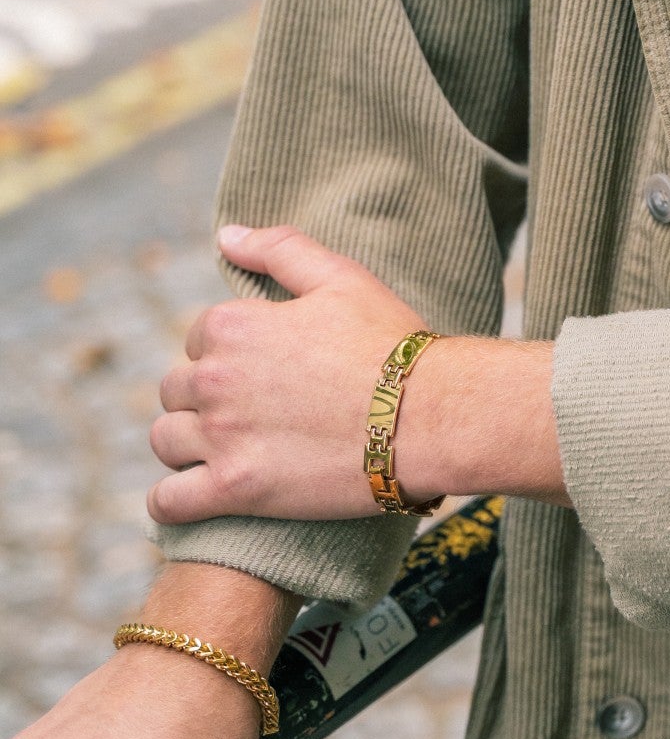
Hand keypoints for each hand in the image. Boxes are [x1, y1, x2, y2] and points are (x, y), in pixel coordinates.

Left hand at [148, 225, 569, 523]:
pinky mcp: (235, 489)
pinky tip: (192, 498)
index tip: (263, 372)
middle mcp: (214, 379)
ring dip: (187, 446)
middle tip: (250, 414)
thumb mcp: (342, 278)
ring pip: (167, 441)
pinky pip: (169, 502)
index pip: (198, 339)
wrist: (431, 416)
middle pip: (176, 390)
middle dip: (205, 399)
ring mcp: (221, 437)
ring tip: (224, 453)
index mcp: (232, 326)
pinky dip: (172, 502)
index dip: (228, 354)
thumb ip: (279, 249)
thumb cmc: (392, 345)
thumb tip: (226, 236)